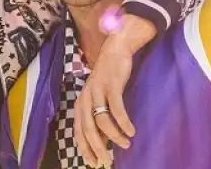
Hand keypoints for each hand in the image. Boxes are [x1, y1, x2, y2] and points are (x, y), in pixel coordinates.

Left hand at [74, 14, 156, 166]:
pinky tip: (131, 131)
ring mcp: (97, 91)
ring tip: (125, 144)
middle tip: (107, 161)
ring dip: (114, 136)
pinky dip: (123, 122)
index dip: (85, 148)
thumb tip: (104, 143)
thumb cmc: (107, 80)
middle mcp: (85, 98)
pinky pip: (116, 108)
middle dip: (98, 148)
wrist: (114, 52)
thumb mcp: (99, 100)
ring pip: (101, 120)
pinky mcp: (111, 85)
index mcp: (80, 104)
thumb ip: (99, 119)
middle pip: (88, 129)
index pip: (79, 131)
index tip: (93, 163)